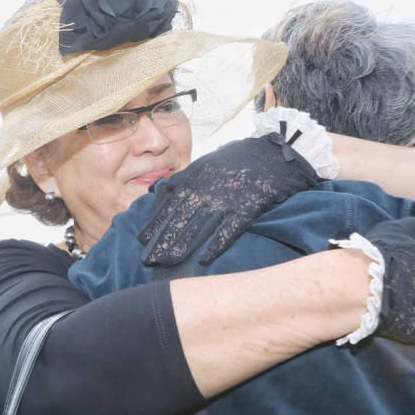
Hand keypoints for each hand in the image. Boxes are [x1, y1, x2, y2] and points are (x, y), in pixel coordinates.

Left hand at [139, 133, 318, 266]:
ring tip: (168, 262)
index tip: (141, 241)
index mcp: (194, 179)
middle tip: (148, 260)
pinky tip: (205, 259)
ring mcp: (226, 199)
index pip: (168, 205)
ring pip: (200, 226)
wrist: (273, 153)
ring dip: (183, 245)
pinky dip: (216, 245)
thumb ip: (183, 181)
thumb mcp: (205, 165)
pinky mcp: (247, 207)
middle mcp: (206, 190)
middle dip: (162, 240)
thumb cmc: (236, 161)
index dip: (154, 224)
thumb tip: (159, 195)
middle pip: (180, 219)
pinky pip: (229, 229)